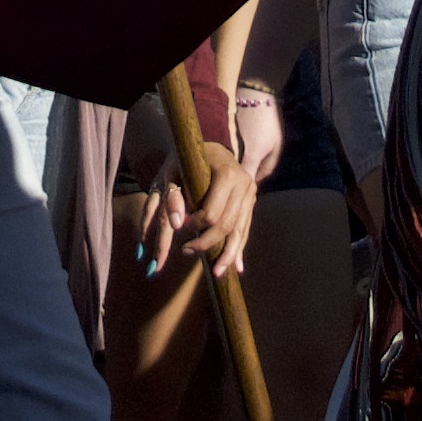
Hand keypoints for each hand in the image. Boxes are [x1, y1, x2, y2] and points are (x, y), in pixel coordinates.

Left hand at [166, 135, 260, 282]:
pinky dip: (238, 249)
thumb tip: (177, 224)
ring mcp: (250, 193)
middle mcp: (244, 184)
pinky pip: (245, 229)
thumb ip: (171, 197)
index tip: (182, 229)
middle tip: (186, 251)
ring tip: (217, 273)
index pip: (212, 213)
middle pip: (228, 225)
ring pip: (240, 231)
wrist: (208, 146)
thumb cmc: (185, 159)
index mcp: (226, 173)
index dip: (196, 226)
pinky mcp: (250, 202)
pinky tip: (236, 267)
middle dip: (209, 243)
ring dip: (228, 254)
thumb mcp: (172, 173)